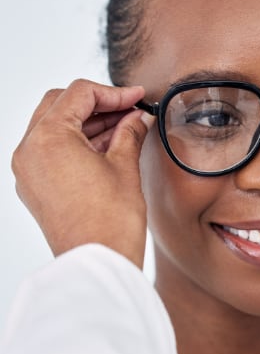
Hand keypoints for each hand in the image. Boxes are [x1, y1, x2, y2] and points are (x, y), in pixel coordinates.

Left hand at [11, 80, 152, 268]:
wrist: (99, 260)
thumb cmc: (110, 220)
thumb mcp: (125, 166)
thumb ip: (129, 133)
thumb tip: (137, 118)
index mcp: (47, 138)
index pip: (78, 94)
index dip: (113, 93)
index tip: (137, 97)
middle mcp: (29, 151)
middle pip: (60, 105)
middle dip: (97, 104)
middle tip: (129, 109)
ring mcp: (28, 170)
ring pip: (54, 127)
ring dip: (88, 123)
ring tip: (124, 129)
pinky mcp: (35, 187)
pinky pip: (52, 150)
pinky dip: (77, 142)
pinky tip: (107, 147)